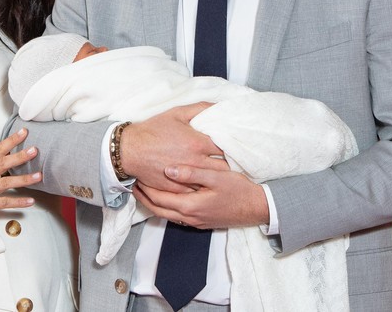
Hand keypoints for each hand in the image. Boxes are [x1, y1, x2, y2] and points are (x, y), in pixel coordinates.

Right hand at [0, 128, 41, 230]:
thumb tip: (1, 159)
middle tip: (35, 150)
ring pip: (6, 182)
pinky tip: (31, 201)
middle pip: (3, 163)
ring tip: (39, 176)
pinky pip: (4, 203)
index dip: (11, 140)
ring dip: (24, 179)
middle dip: (20, 156)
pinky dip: (18, 202)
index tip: (23, 132)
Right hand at [119, 103, 227, 192]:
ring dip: (220, 178)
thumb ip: (201, 108)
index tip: (239, 146)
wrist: (130, 150)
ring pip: (212, 181)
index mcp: (198, 143)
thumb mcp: (177, 113)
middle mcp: (195, 162)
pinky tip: (208, 184)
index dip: (235, 147)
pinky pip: (198, 191)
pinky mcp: (178, 189)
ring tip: (227, 175)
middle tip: (237, 162)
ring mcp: (187, 178)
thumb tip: (219, 106)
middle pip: (224, 167)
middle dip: (232, 164)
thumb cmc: (153, 130)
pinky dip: (204, 188)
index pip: (227, 147)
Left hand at [132, 165, 268, 228]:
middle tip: (134, 183)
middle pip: (158, 209)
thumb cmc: (239, 190)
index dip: (145, 188)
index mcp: (190, 205)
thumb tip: (168, 170)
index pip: (158, 198)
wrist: (257, 208)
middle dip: (144, 197)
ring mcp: (195, 221)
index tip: (136, 175)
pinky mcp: (201, 221)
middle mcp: (189, 217)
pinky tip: (166, 196)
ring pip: (166, 214)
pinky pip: (176, 216)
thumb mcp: (216, 177)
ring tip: (145, 189)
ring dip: (153, 203)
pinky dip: (165, 206)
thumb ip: (192, 173)